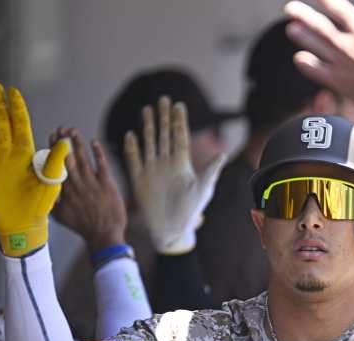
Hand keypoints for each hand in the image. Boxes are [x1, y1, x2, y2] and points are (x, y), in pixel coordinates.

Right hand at [0, 82, 69, 255]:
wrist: (22, 226)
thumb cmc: (40, 206)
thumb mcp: (51, 182)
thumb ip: (55, 161)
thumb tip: (66, 141)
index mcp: (25, 154)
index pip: (20, 124)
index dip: (15, 108)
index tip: (12, 91)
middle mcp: (8, 155)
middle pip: (1, 124)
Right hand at [50, 127, 126, 252]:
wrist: (104, 235)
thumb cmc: (84, 227)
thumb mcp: (61, 217)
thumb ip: (52, 201)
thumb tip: (43, 190)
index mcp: (65, 191)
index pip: (56, 165)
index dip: (53, 150)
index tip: (51, 138)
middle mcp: (76, 184)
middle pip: (67, 158)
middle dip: (62, 142)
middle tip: (60, 129)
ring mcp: (92, 183)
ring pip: (82, 158)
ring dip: (77, 142)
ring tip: (73, 130)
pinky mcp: (106, 183)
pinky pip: (101, 164)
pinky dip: (97, 152)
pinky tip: (94, 142)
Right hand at [124, 96, 224, 254]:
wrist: (172, 229)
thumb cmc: (191, 211)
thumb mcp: (203, 190)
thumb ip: (211, 171)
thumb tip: (223, 154)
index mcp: (182, 164)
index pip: (180, 137)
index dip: (179, 121)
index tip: (178, 105)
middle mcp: (166, 163)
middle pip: (164, 135)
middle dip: (163, 118)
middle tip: (162, 99)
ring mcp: (152, 170)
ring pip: (149, 143)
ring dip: (147, 127)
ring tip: (146, 109)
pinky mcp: (139, 180)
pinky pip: (134, 160)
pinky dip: (131, 148)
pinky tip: (130, 135)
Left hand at [284, 0, 353, 108]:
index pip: (340, 10)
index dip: (326, 0)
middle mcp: (350, 46)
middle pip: (323, 28)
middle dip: (305, 16)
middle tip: (290, 8)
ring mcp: (343, 65)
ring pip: (319, 48)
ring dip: (304, 38)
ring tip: (291, 28)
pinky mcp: (339, 82)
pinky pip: (319, 73)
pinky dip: (308, 66)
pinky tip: (299, 58)